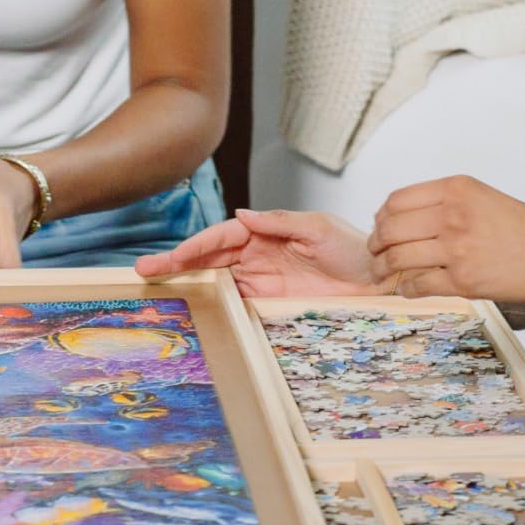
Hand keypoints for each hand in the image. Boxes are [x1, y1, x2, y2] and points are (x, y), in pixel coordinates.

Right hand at [134, 207, 384, 297]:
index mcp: (266, 233)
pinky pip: (235, 304)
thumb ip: (278, 222)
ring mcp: (261, 282)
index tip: (173, 257)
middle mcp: (259, 256)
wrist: (379, 283)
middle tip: (144, 272)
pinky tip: (192, 309)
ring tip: (157, 288)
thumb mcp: (318, 228)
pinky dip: (212, 305)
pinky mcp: (269, 305)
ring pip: (216, 280)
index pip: (222, 236)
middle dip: (177, 263)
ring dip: (188, 283)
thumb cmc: (354, 250)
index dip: (195, 245)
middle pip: (210, 258)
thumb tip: (241, 215)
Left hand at [368, 175, 524, 313]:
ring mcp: (455, 248)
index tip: (380, 225)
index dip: (382, 216)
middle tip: (375, 252)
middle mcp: (452, 214)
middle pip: (390, 228)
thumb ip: (450, 203)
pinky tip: (407, 288)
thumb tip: (412, 219)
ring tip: (383, 273)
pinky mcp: (461, 280)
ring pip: (398, 257)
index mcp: (457, 189)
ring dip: (383, 268)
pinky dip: (406, 288)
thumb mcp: (487, 198)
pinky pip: (418, 285)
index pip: (398, 200)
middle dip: (376, 243)